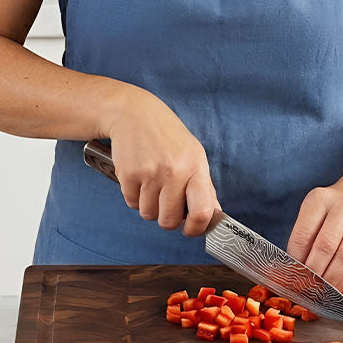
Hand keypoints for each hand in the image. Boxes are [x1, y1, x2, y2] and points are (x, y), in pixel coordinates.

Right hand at [105, 87, 218, 235]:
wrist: (135, 114)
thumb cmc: (167, 136)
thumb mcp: (193, 155)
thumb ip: (203, 187)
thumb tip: (213, 216)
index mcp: (196, 167)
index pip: (202, 211)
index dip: (196, 228)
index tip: (190, 229)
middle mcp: (174, 171)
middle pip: (170, 221)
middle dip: (167, 217)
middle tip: (166, 200)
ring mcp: (150, 173)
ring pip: (149, 214)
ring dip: (149, 206)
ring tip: (152, 184)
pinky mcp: (129, 174)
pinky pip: (131, 203)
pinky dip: (134, 196)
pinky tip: (139, 177)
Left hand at [286, 171, 342, 294]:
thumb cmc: (333, 207)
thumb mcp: (315, 210)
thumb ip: (305, 236)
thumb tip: (292, 269)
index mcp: (320, 199)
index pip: (303, 234)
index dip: (296, 259)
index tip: (290, 276)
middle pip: (325, 246)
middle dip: (313, 272)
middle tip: (304, 288)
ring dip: (330, 279)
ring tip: (319, 291)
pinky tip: (336, 288)